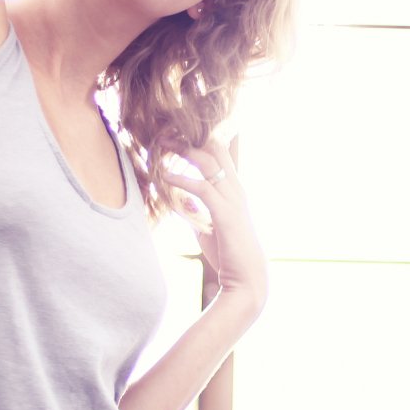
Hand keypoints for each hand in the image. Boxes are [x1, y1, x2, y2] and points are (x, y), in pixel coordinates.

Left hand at [159, 136, 267, 305]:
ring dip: (184, 151)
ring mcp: (232, 199)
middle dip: (190, 137)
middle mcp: (236, 189)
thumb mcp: (208, 229)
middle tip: (166, 131)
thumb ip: (197, 212)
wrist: (246, 278)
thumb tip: (183, 200)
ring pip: (209, 162)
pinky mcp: (225, 213)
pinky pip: (202, 188)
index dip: (199, 141)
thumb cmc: (228, 255)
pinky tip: (165, 177)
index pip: (219, 155)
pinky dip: (182, 180)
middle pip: (215, 149)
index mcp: (233, 191)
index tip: (176, 134)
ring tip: (163, 144)